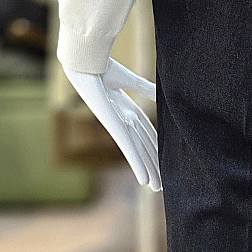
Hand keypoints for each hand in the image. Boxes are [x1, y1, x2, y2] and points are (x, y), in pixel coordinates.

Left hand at [62, 58, 160, 191]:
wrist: (86, 63)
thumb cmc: (102, 66)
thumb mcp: (129, 80)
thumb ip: (145, 89)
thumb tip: (161, 93)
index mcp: (125, 108)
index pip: (145, 132)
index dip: (155, 147)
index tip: (165, 160)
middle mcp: (122, 120)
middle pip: (142, 146)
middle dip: (152, 164)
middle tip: (159, 184)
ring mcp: (117, 125)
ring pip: (137, 153)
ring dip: (148, 171)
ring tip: (156, 188)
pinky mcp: (113, 128)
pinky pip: (128, 150)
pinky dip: (137, 165)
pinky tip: (143, 181)